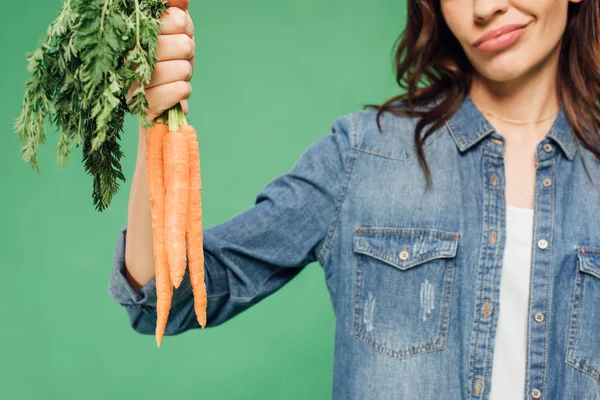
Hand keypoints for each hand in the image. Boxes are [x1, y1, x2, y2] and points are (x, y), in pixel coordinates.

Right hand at [128, 0, 194, 122]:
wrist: (154, 105)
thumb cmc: (165, 61)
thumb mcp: (172, 31)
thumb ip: (173, 10)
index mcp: (132, 31)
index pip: (174, 19)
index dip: (182, 26)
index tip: (173, 33)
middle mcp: (126, 54)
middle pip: (183, 44)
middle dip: (186, 51)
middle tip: (174, 57)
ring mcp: (133, 80)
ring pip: (183, 68)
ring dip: (184, 73)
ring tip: (170, 75)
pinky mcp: (143, 105)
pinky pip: (181, 89)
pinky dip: (182, 91)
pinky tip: (170, 92)